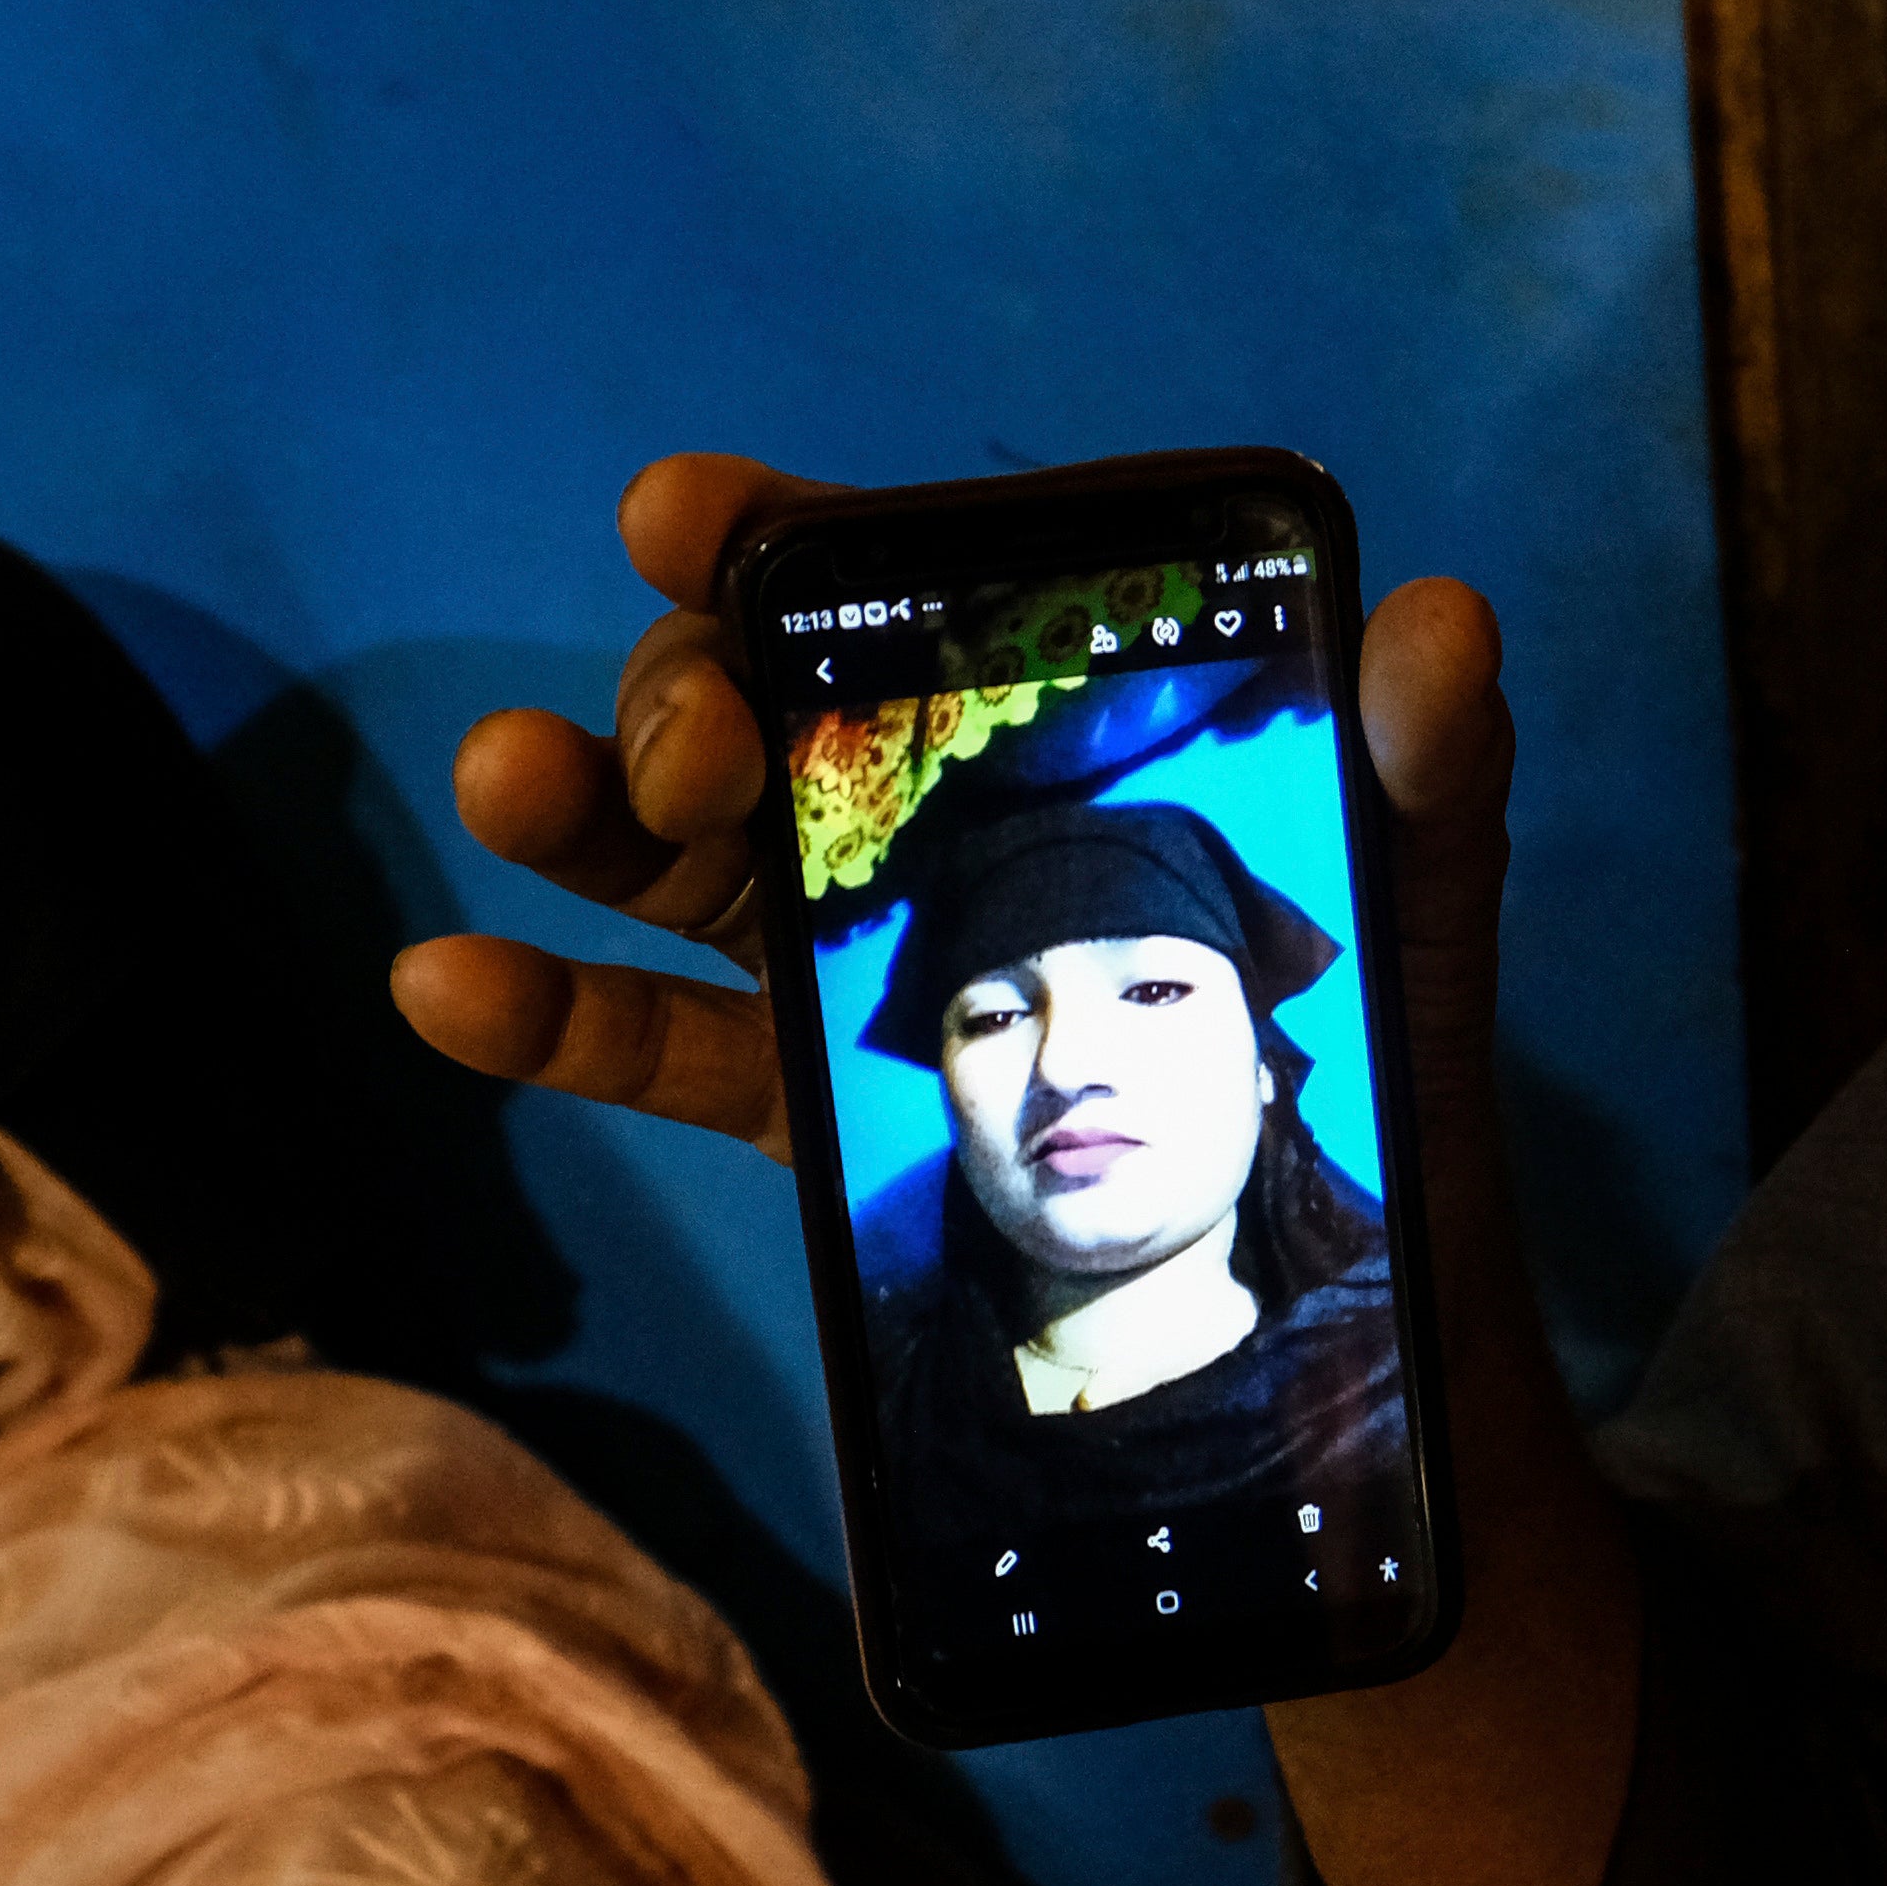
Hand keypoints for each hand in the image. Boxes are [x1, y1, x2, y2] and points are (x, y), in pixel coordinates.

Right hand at [401, 450, 1630, 1885]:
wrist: (1345, 1371)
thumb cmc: (1383, 1109)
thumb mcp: (1417, 933)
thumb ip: (1428, 785)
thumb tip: (1445, 618)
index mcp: (1061, 759)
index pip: (909, 612)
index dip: (786, 542)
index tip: (689, 514)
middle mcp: (938, 838)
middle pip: (764, 717)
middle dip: (690, 689)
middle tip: (703, 749)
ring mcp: (853, 972)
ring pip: (680, 862)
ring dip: (574, 803)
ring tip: (503, 773)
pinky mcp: (810, 1119)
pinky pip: (659, 1048)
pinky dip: (543, 1011)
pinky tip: (440, 982)